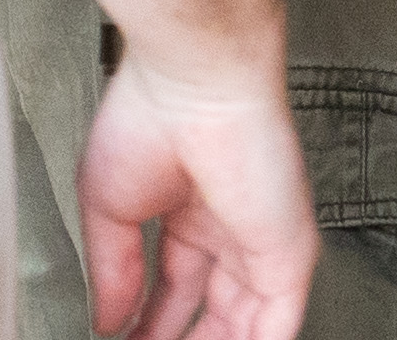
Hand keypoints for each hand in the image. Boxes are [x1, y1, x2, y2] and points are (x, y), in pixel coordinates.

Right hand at [79, 58, 316, 339]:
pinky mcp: (289, 253)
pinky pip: (278, 323)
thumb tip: (107, 321)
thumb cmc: (150, 115)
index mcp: (192, 212)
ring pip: (249, 324)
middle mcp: (232, 228)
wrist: (192, 82)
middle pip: (215, 311)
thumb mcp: (109, 209)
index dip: (152, 325)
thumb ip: (114, 272)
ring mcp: (264, 242)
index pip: (177, 288)